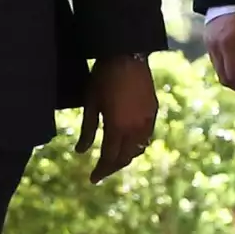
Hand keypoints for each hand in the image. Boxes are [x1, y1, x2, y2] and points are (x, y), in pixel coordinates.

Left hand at [76, 54, 157, 183]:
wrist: (126, 54)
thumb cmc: (103, 77)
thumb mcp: (90, 103)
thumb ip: (87, 129)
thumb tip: (81, 152)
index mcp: (117, 127)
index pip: (109, 158)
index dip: (101, 171)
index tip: (92, 179)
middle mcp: (135, 128)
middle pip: (125, 157)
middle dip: (112, 167)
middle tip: (101, 172)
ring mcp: (147, 120)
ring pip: (138, 149)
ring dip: (126, 157)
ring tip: (114, 158)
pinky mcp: (153, 111)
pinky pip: (147, 136)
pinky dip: (137, 144)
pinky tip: (129, 142)